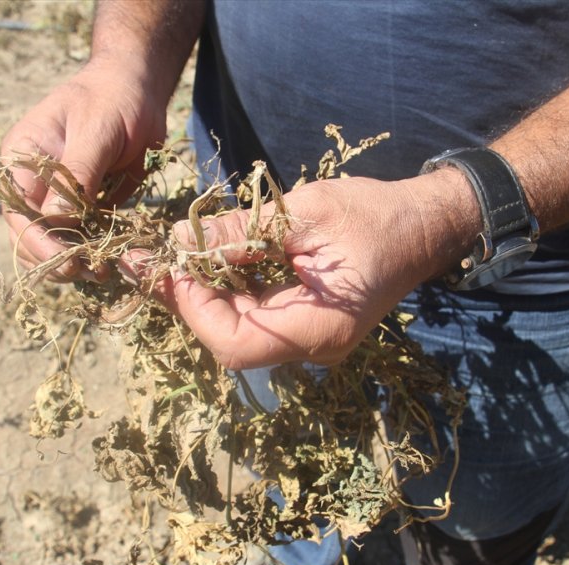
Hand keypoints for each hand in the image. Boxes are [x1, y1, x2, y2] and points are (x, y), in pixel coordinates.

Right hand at [0, 58, 167, 280]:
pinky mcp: (81, 208)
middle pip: (30, 235)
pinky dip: (92, 254)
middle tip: (91, 271)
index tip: (67, 260)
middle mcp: (32, 182)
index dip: (37, 241)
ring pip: (53, 243)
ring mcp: (55, 197)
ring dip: (74, 263)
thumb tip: (56, 218)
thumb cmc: (113, 99)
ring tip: (103, 271)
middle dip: (56, 259)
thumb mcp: (96, 130)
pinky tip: (111, 263)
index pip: (17, 211)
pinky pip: (79, 239)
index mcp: (20, 158)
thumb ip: (77, 173)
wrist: (139, 92)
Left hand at [140, 171, 477, 368]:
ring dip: (198, 291)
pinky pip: (251, 313)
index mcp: (319, 329)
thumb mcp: (304, 213)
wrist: (423, 225)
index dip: (196, 309)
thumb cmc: (375, 215)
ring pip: (235, 326)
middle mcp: (310, 346)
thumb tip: (179, 241)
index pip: (237, 344)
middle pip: (229, 337)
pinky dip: (223, 287)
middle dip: (186, 298)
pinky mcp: (300, 322)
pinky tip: (199, 258)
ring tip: (163, 253)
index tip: (172, 265)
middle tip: (144, 257)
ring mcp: (305, 338)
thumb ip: (241, 232)